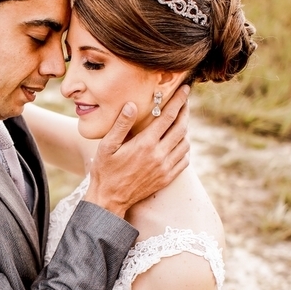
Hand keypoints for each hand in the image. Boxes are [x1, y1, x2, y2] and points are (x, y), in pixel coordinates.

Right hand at [85, 84, 189, 216]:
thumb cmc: (104, 170)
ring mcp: (165, 168)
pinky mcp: (167, 178)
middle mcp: (159, 155)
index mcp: (145, 144)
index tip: (185, 89)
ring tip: (181, 120)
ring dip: (185, 129)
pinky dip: (185, 147)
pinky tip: (179, 142)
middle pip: (181, 128)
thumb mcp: (107, 146)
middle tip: (186, 101)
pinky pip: (184, 159)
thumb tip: (132, 104)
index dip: (178, 101)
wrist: (109, 199)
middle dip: (185, 111)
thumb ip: (121, 124)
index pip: (168, 117)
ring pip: (185, 143)